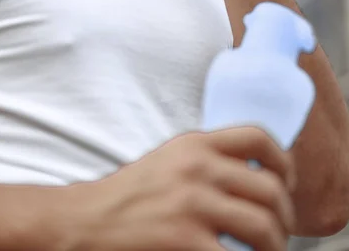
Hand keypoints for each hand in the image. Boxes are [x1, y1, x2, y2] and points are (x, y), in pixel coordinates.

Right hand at [65, 127, 295, 250]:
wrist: (90, 218)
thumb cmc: (132, 192)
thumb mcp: (171, 159)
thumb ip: (209, 158)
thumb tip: (255, 174)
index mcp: (196, 144)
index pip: (258, 137)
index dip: (284, 161)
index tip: (286, 183)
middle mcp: (198, 168)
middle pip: (270, 188)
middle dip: (285, 216)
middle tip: (280, 231)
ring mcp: (193, 204)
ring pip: (264, 226)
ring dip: (275, 245)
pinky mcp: (184, 239)